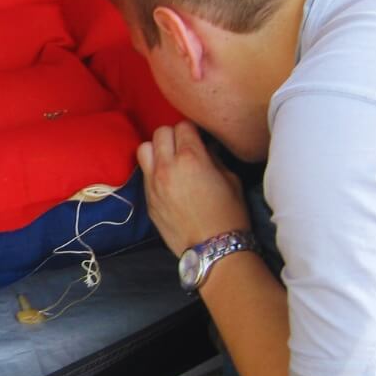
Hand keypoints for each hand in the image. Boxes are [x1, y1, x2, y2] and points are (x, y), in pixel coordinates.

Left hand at [137, 121, 250, 256]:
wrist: (212, 249)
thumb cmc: (228, 214)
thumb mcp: (231, 179)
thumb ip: (214, 158)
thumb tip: (205, 147)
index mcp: (191, 158)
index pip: (183, 126)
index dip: (192, 130)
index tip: (198, 139)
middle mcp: (168, 166)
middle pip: (160, 132)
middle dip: (173, 135)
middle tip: (184, 146)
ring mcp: (153, 183)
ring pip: (144, 148)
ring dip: (156, 149)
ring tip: (169, 159)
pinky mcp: (147, 199)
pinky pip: (144, 172)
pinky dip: (152, 169)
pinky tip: (166, 178)